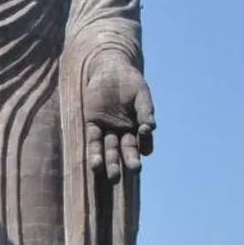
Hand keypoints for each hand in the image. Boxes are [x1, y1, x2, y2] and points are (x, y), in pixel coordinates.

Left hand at [83, 58, 155, 182]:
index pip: (143, 142)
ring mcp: (107, 129)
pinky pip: (93, 141)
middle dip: (130, 160)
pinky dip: (95, 153)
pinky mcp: (92, 124)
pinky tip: (96, 165)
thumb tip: (151, 128)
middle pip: (126, 149)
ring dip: (111, 163)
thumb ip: (145, 110)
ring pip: (109, 149)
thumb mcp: (140, 93)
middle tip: (134, 170)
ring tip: (113, 177)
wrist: (109, 67)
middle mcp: (123, 131)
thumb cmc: (129, 81)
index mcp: (137, 126)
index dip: (145, 146)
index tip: (145, 150)